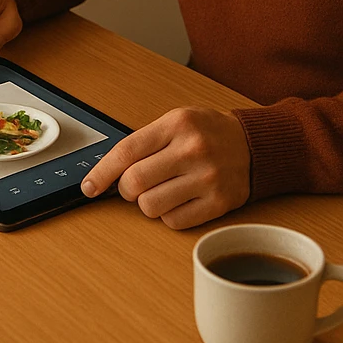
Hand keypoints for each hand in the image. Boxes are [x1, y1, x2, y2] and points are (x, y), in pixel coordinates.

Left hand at [82, 107, 251, 228]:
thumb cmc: (206, 132)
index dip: (102, 172)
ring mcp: (207, 178)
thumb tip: (109, 170)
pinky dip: (167, 216)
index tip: (89, 186)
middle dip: (125, 189)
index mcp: (175, 125)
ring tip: (159, 191)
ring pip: (152, 205)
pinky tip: (177, 201)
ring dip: (146, 204)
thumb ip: (145, 141)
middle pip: (136, 182)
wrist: (253, 144)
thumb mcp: (175, 121)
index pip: (126, 151)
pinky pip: (175, 221)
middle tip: (132, 187)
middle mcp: (191, 151)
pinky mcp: (220, 203)